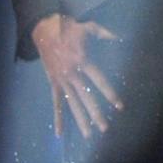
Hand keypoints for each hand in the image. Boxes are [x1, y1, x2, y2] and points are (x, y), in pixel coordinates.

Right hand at [31, 14, 124, 137]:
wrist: (42, 29)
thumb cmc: (68, 28)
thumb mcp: (89, 27)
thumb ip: (105, 34)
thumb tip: (120, 38)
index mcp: (82, 61)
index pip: (99, 81)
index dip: (109, 93)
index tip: (119, 106)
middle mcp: (72, 74)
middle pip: (86, 98)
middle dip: (96, 114)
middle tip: (105, 129)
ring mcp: (61, 80)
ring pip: (72, 103)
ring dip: (80, 119)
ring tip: (88, 134)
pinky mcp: (52, 83)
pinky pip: (55, 102)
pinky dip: (58, 117)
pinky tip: (60, 132)